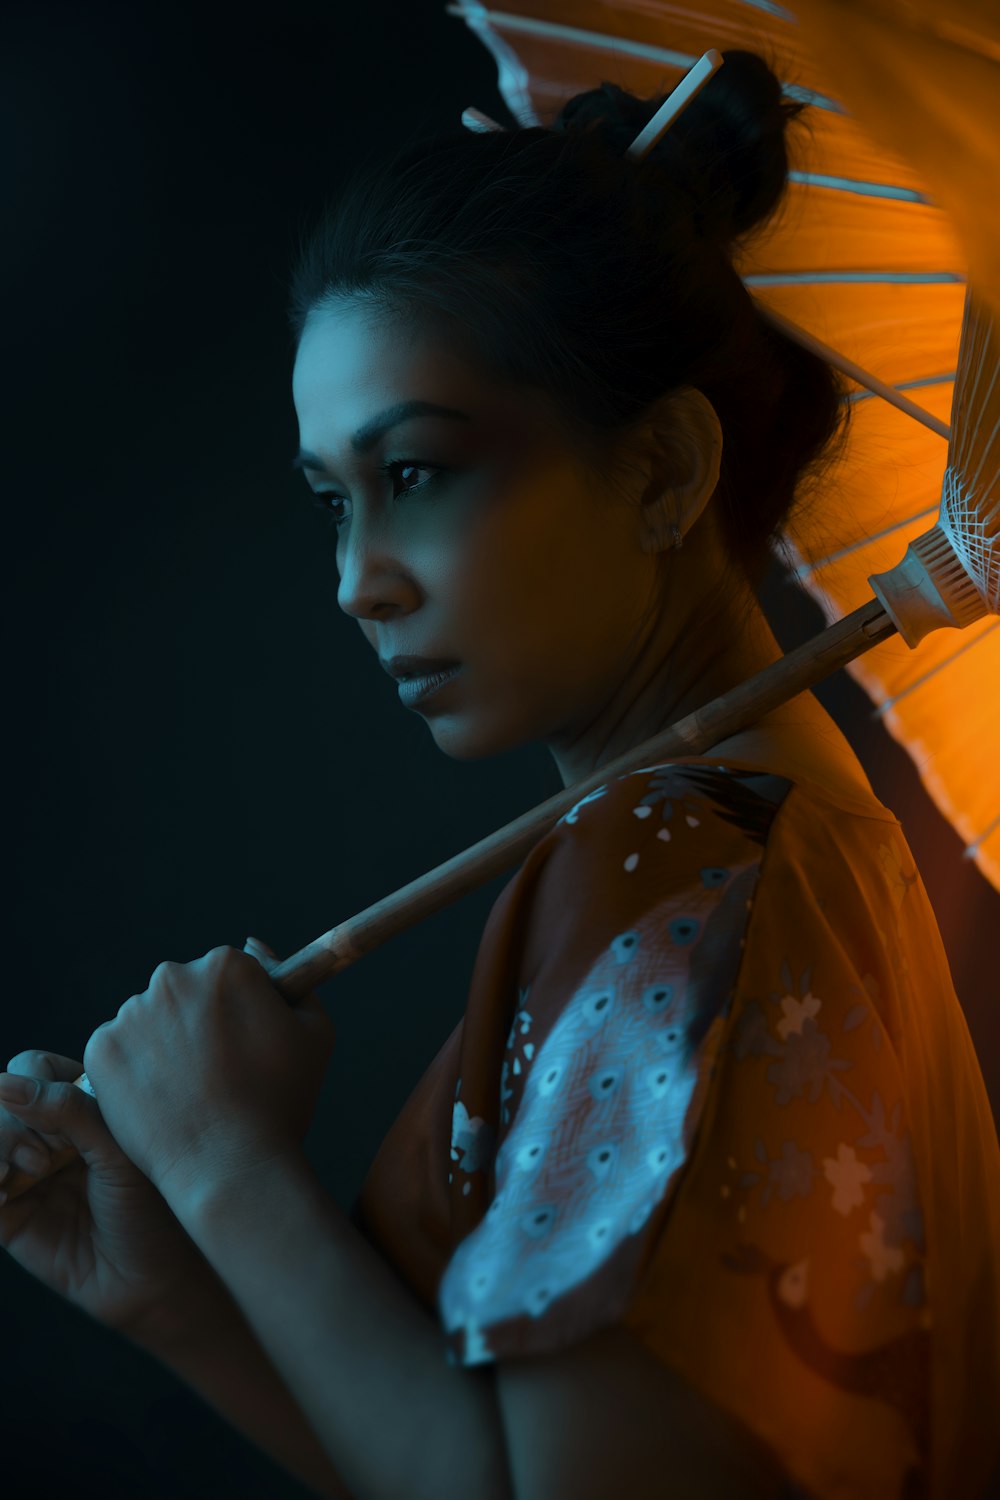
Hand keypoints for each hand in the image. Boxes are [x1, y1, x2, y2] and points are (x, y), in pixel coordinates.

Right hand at [0, 1049, 228, 1339]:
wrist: (150, 1275)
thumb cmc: (151, 1205)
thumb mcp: (117, 1149)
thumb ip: (67, 1111)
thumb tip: (2, 1083)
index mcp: (80, 1106)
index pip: (31, 1067)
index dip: (36, 1086)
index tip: (67, 1123)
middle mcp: (46, 1133)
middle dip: (15, 1121)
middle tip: (47, 1157)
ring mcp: (22, 1171)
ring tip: (30, 1172)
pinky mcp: (5, 1212)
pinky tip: (6, 1193)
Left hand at [81, 937, 335, 1209]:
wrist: (230, 1167)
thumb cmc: (282, 1103)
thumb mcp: (315, 1034)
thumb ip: (291, 979)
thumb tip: (252, 943)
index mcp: (227, 965)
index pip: (227, 974)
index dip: (238, 1011)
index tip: (243, 1047)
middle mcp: (173, 977)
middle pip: (184, 992)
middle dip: (196, 1023)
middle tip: (217, 1073)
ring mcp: (132, 1013)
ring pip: (149, 1020)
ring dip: (163, 1045)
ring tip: (189, 1093)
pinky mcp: (100, 1050)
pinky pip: (117, 1050)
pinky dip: (134, 1071)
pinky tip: (161, 1100)